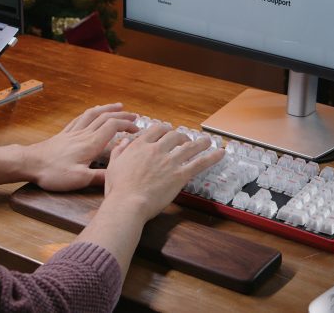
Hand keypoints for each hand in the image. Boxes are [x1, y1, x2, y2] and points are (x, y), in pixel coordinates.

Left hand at [23, 103, 138, 191]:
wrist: (29, 163)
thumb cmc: (53, 172)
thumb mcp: (79, 179)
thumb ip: (101, 177)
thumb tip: (119, 176)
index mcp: (91, 143)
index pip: (113, 126)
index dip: (127, 125)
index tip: (137, 130)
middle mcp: (84, 134)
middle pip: (106, 117)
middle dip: (122, 115)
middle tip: (134, 116)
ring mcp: (73, 132)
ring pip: (93, 114)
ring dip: (108, 109)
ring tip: (117, 106)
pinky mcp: (65, 134)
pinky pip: (81, 118)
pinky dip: (91, 112)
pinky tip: (93, 112)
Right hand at [104, 123, 224, 221]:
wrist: (127, 204)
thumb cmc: (118, 190)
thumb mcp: (113, 166)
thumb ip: (119, 151)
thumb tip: (124, 141)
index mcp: (140, 146)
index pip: (156, 130)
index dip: (164, 129)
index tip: (167, 131)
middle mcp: (156, 150)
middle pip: (174, 136)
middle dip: (182, 136)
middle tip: (185, 140)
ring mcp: (170, 161)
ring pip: (190, 146)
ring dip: (201, 142)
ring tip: (208, 141)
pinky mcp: (180, 175)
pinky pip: (200, 162)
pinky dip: (212, 157)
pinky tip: (221, 153)